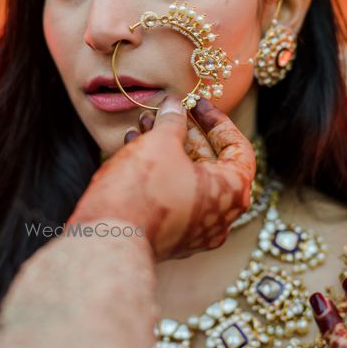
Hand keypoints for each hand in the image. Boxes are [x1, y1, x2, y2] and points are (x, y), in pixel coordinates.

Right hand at [68, 94, 254, 261]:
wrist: (107, 243)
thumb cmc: (143, 193)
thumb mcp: (161, 144)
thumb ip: (173, 121)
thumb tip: (174, 106)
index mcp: (231, 192)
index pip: (238, 148)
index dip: (217, 120)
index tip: (197, 104)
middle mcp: (219, 216)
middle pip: (210, 163)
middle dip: (184, 132)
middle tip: (166, 112)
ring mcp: (194, 231)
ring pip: (186, 178)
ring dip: (166, 148)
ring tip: (142, 124)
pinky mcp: (169, 237)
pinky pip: (171, 196)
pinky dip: (156, 170)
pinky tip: (132, 146)